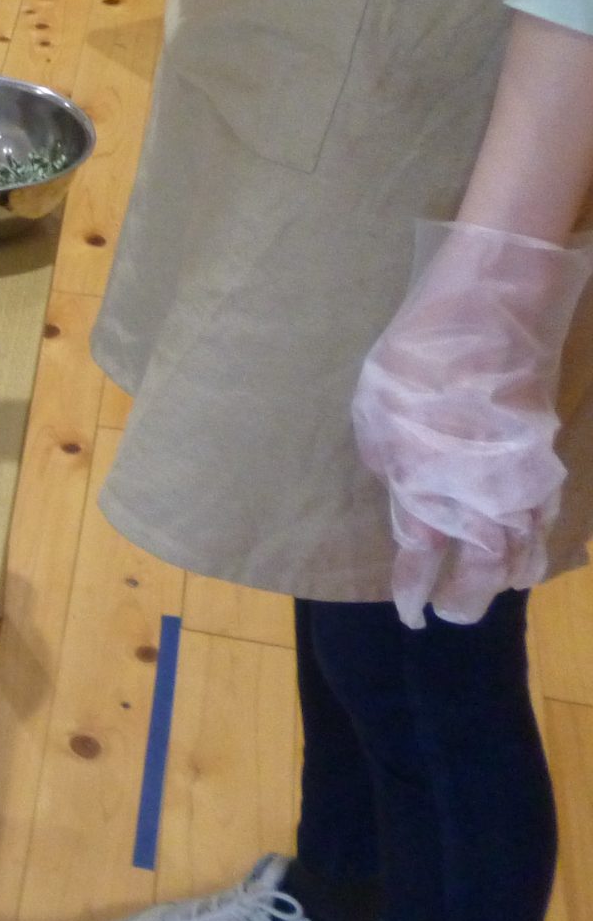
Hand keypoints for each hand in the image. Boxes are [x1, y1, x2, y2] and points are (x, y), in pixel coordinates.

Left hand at [351, 222, 592, 625]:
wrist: (496, 304)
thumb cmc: (420, 348)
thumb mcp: (376, 401)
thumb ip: (386, 453)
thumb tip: (400, 486)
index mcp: (427, 478)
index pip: (422, 552)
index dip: (416, 585)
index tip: (413, 613)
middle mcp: (481, 489)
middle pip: (482, 564)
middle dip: (468, 595)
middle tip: (454, 616)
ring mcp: (520, 473)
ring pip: (522, 544)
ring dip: (506, 572)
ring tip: (496, 590)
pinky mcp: (543, 451)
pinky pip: (543, 513)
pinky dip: (537, 538)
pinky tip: (530, 548)